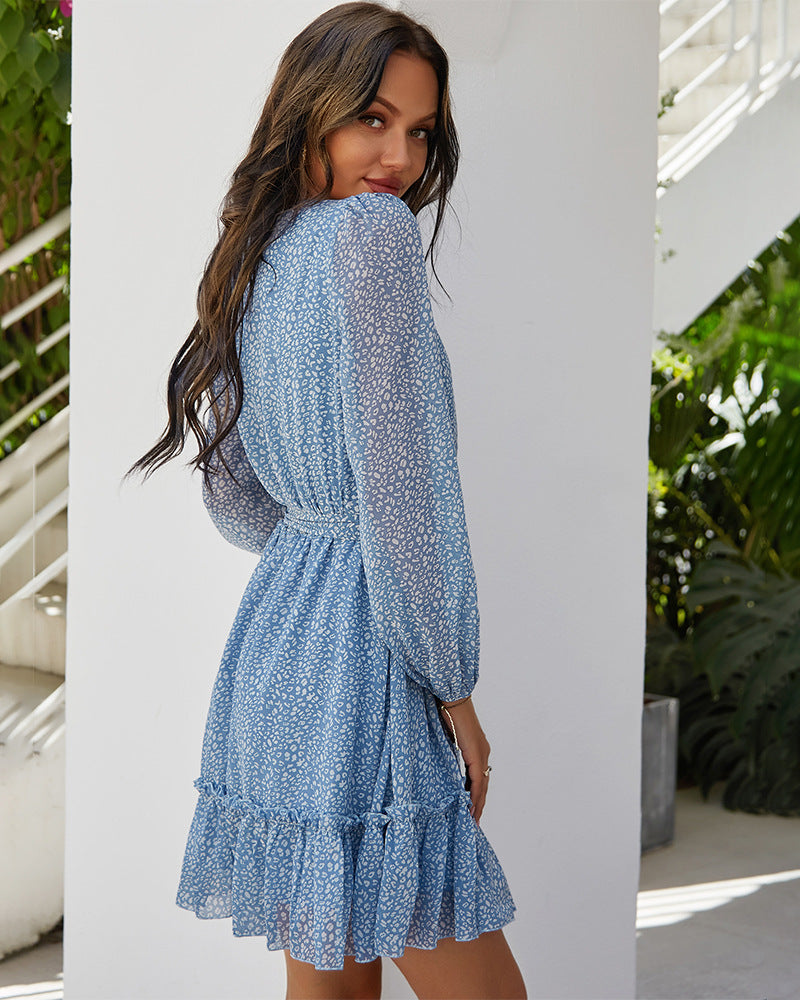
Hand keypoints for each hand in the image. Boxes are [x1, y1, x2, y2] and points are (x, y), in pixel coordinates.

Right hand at [439, 698, 490, 825]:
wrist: (453, 701)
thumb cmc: (448, 714)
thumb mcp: (448, 737)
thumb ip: (449, 752)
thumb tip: (443, 763)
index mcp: (478, 748)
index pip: (479, 777)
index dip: (475, 794)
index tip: (470, 808)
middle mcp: (484, 753)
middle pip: (483, 785)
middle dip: (478, 804)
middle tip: (473, 821)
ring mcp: (482, 754)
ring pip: (482, 786)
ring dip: (477, 804)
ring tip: (472, 820)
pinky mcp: (476, 756)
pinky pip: (477, 782)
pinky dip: (474, 796)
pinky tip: (470, 808)